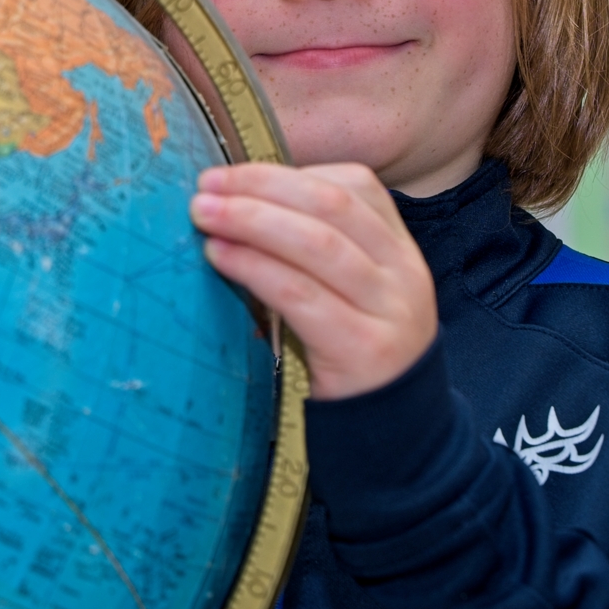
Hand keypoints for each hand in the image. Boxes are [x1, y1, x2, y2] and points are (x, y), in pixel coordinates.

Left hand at [190, 162, 438, 400]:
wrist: (393, 435)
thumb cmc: (350, 351)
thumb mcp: (348, 292)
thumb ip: (312, 248)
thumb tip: (233, 202)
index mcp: (399, 248)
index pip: (353, 185)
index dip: (285, 173)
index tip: (229, 175)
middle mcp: (404, 271)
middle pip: (331, 205)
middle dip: (261, 187)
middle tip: (205, 186)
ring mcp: (390, 310)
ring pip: (319, 244)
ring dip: (252, 220)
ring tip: (204, 214)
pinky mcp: (365, 349)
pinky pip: (303, 296)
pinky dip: (256, 268)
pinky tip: (221, 257)